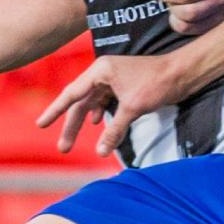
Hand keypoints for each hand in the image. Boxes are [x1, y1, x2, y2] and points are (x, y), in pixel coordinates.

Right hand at [37, 52, 187, 158]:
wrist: (182, 74)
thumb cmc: (157, 83)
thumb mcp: (133, 108)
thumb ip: (115, 130)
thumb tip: (101, 152)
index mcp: (100, 71)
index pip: (72, 94)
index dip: (55, 111)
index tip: (41, 124)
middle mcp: (103, 72)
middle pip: (80, 102)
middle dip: (71, 125)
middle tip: (63, 147)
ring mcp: (112, 79)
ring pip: (91, 104)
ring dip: (84, 122)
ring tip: (74, 142)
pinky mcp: (122, 86)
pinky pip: (104, 102)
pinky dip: (99, 114)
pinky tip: (96, 125)